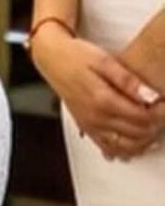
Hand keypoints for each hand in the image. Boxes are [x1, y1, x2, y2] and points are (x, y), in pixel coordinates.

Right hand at [32, 25, 160, 160]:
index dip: (159, 113)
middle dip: (155, 126)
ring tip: (154, 128)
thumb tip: (149, 95)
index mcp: (102, 100)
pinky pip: (108, 148)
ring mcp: (90, 125)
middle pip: (136, 133)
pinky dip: (125, 150)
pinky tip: (136, 144)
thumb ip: (127, 79)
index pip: (141, 117)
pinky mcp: (86, 127)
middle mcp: (95, 117)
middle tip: (162, 114)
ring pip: (125, 147)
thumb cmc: (76, 56)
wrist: (52, 59)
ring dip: (144, 142)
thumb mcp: (104, 60)